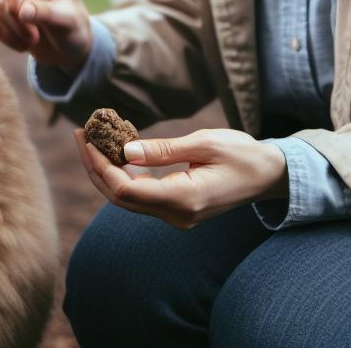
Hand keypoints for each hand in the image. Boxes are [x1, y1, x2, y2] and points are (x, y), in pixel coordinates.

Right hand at [0, 0, 93, 73]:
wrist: (67, 49)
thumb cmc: (75, 30)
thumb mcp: (68, 22)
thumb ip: (46, 13)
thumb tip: (21, 11)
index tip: (19, 12)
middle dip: (14, 13)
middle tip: (32, 36)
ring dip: (13, 27)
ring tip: (33, 40)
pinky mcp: (2, 5)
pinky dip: (6, 36)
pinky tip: (24, 44)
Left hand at [74, 127, 288, 228]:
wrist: (269, 175)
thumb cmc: (242, 154)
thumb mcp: (204, 143)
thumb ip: (163, 150)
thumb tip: (125, 150)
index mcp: (184, 199)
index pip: (126, 190)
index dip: (100, 165)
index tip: (87, 137)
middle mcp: (177, 215)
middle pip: (120, 198)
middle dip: (96, 167)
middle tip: (81, 134)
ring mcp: (177, 216)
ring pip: (128, 199)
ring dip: (107, 171)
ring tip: (93, 139)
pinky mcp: (178, 209)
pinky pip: (142, 196)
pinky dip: (125, 175)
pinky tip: (116, 152)